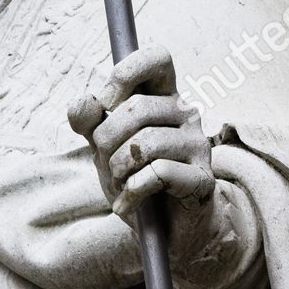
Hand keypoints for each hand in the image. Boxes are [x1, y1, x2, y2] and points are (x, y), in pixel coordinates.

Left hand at [68, 43, 215, 251]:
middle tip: (107, 163)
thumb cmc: (134, 176)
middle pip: (137, 108)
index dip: (124, 75)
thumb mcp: (103, 145)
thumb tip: (85, 102)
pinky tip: (128, 203)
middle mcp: (186, 114)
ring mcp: (198, 145)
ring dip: (119, 169)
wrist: (164, 229)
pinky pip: (159, 173)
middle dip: (107, 140)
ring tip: (119, 184)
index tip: (105, 106)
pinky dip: (132, 191)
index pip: (156, 58)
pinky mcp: (203, 179)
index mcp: (163, 96)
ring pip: (145, 143)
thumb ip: (89, 120)